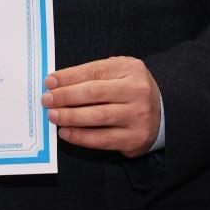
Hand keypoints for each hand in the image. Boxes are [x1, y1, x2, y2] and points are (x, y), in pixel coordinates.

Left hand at [42, 56, 161, 155]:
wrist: (162, 112)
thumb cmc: (130, 90)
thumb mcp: (118, 72)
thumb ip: (92, 74)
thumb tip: (57, 83)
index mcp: (131, 69)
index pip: (93, 71)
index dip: (68, 77)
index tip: (49, 82)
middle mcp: (137, 91)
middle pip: (94, 93)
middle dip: (65, 96)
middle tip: (47, 100)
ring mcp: (137, 116)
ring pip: (97, 117)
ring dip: (70, 117)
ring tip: (53, 116)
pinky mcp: (135, 138)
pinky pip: (102, 139)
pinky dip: (81, 137)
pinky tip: (66, 133)